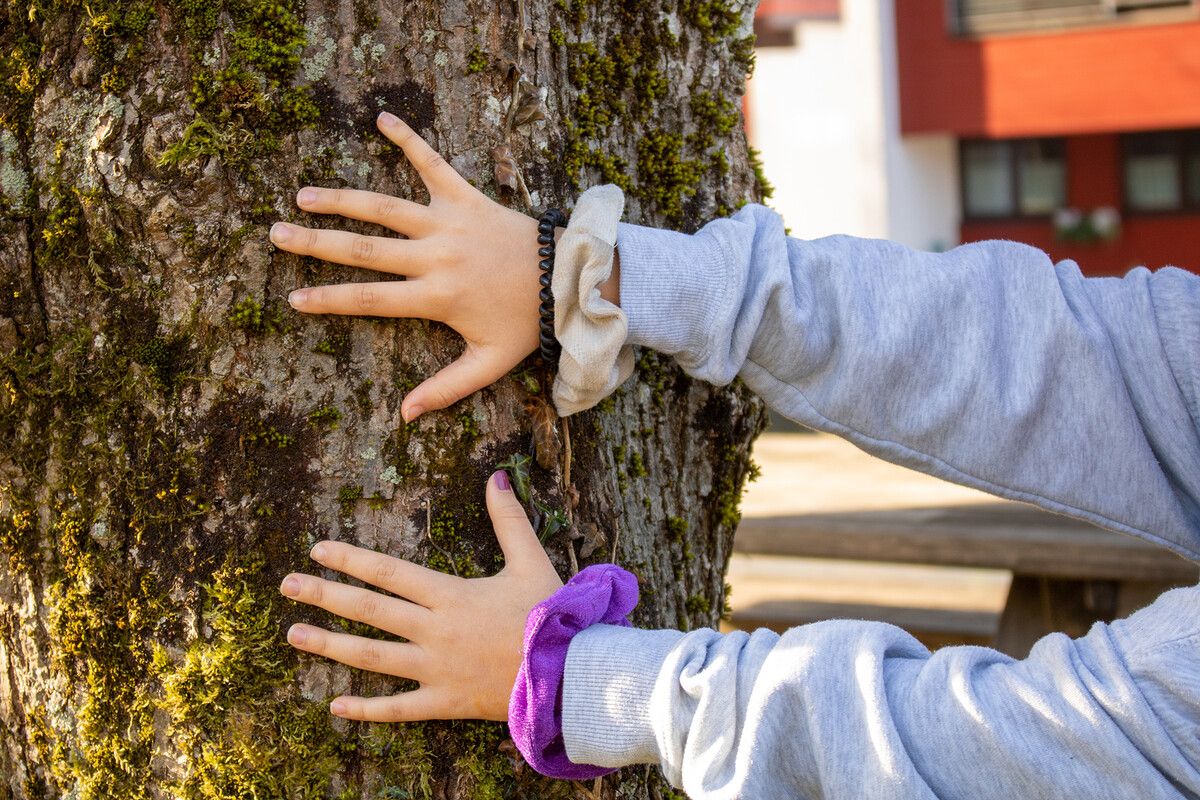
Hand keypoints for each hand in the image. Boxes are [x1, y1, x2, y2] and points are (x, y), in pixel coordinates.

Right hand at [271, 111, 543, 423]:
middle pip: (364, 250)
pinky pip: (435, 164)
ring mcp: (451, 223)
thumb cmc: (528, 323)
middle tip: (276, 234)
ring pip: (386, 208)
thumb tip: (404, 416)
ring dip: (342, 199)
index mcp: (437, 297)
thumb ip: (446, 389)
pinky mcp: (468, 197)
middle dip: (316, 244)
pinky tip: (383, 118)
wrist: (570, 281)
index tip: (293, 299)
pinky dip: (411, 140)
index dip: (329, 300)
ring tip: (304, 195)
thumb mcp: (489, 363)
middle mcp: (437, 257)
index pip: (370, 299)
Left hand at [279, 471, 562, 720]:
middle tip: (287, 585)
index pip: (389, 572)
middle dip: (324, 595)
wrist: (570, 672)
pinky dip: (365, 709)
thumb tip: (496, 476)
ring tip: (293, 634)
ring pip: (372, 657)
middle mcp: (435, 630)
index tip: (318, 548)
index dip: (351, 559)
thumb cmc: (551, 615)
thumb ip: (508, 519)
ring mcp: (436, 669)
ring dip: (330, 645)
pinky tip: (334, 705)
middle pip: (369, 610)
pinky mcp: (444, 701)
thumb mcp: (531, 561)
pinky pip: (398, 708)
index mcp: (451, 594)